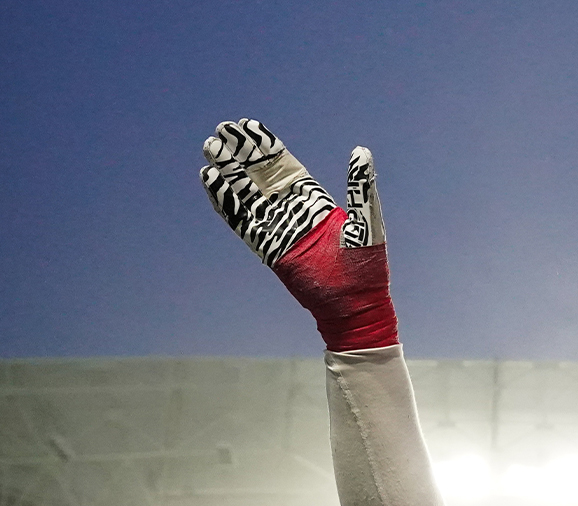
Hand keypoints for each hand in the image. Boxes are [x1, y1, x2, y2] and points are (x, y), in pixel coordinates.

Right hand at [200, 118, 396, 350]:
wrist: (355, 305)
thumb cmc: (366, 266)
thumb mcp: (366, 221)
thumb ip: (360, 187)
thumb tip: (361, 152)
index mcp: (315, 201)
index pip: (285, 166)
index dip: (265, 146)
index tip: (247, 125)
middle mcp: (293, 211)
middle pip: (261, 175)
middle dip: (241, 153)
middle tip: (221, 130)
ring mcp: (278, 228)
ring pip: (246, 194)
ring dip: (228, 173)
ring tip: (210, 150)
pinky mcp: (267, 247)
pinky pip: (241, 220)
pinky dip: (225, 201)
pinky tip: (210, 181)